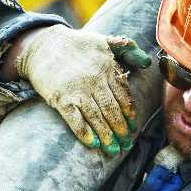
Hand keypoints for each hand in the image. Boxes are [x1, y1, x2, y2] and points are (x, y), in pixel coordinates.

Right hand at [15, 26, 150, 154]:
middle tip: (126, 145)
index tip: (132, 128)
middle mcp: (95, 80)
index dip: (129, 114)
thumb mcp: (104, 40)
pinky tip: (93, 144)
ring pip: (97, 118)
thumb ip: (128, 49)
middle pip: (112, 110)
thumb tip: (147, 63)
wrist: (43, 45)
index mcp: (107, 67)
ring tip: (113, 150)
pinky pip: (75, 120)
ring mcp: (77, 90)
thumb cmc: (76, 45)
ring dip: (107, 136)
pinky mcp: (61, 98)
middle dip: (121, 130)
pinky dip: (84, 133)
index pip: (124, 96)